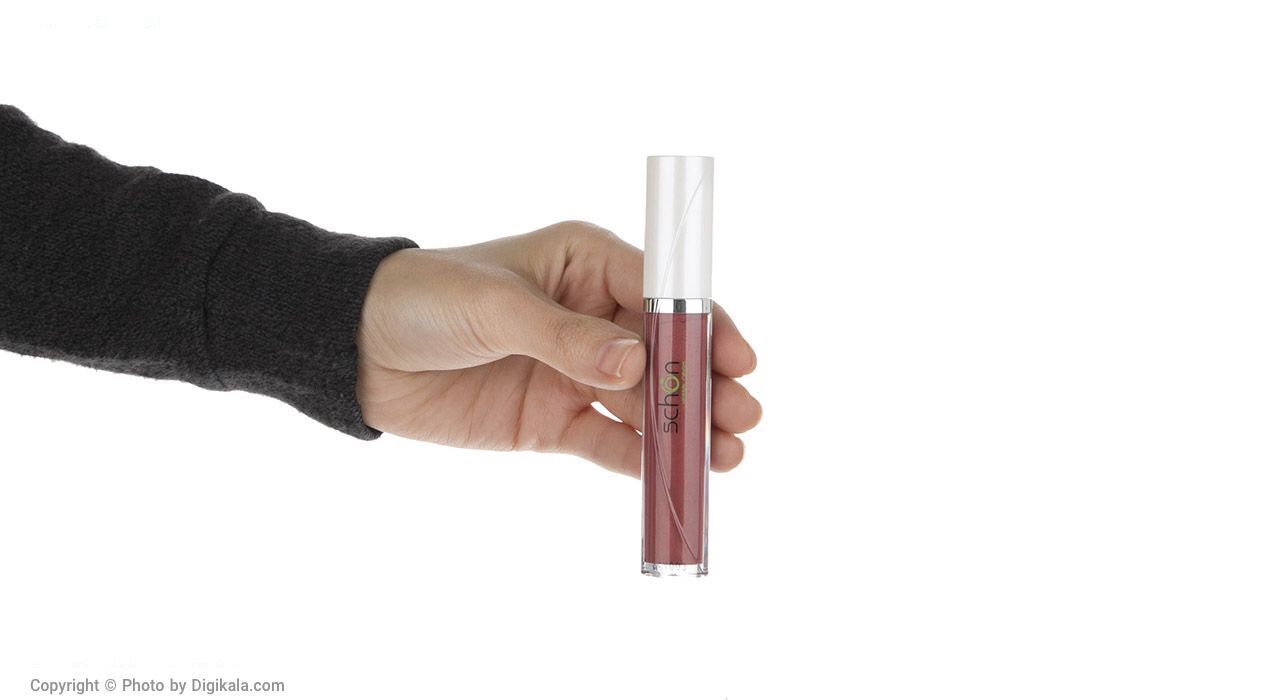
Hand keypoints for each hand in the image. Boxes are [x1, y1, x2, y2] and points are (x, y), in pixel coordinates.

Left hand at [355, 221, 760, 475]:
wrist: (358, 352)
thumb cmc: (425, 298)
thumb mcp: (495, 305)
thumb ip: (565, 337)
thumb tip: (634, 364)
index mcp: (586, 264)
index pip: (661, 293)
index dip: (703, 325)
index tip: (736, 357)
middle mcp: (592, 317)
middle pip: (664, 353)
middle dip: (704, 384)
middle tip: (741, 415)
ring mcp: (576, 373)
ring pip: (645, 403)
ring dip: (684, 427)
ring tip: (725, 455)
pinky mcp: (554, 421)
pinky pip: (607, 443)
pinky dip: (640, 460)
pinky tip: (673, 474)